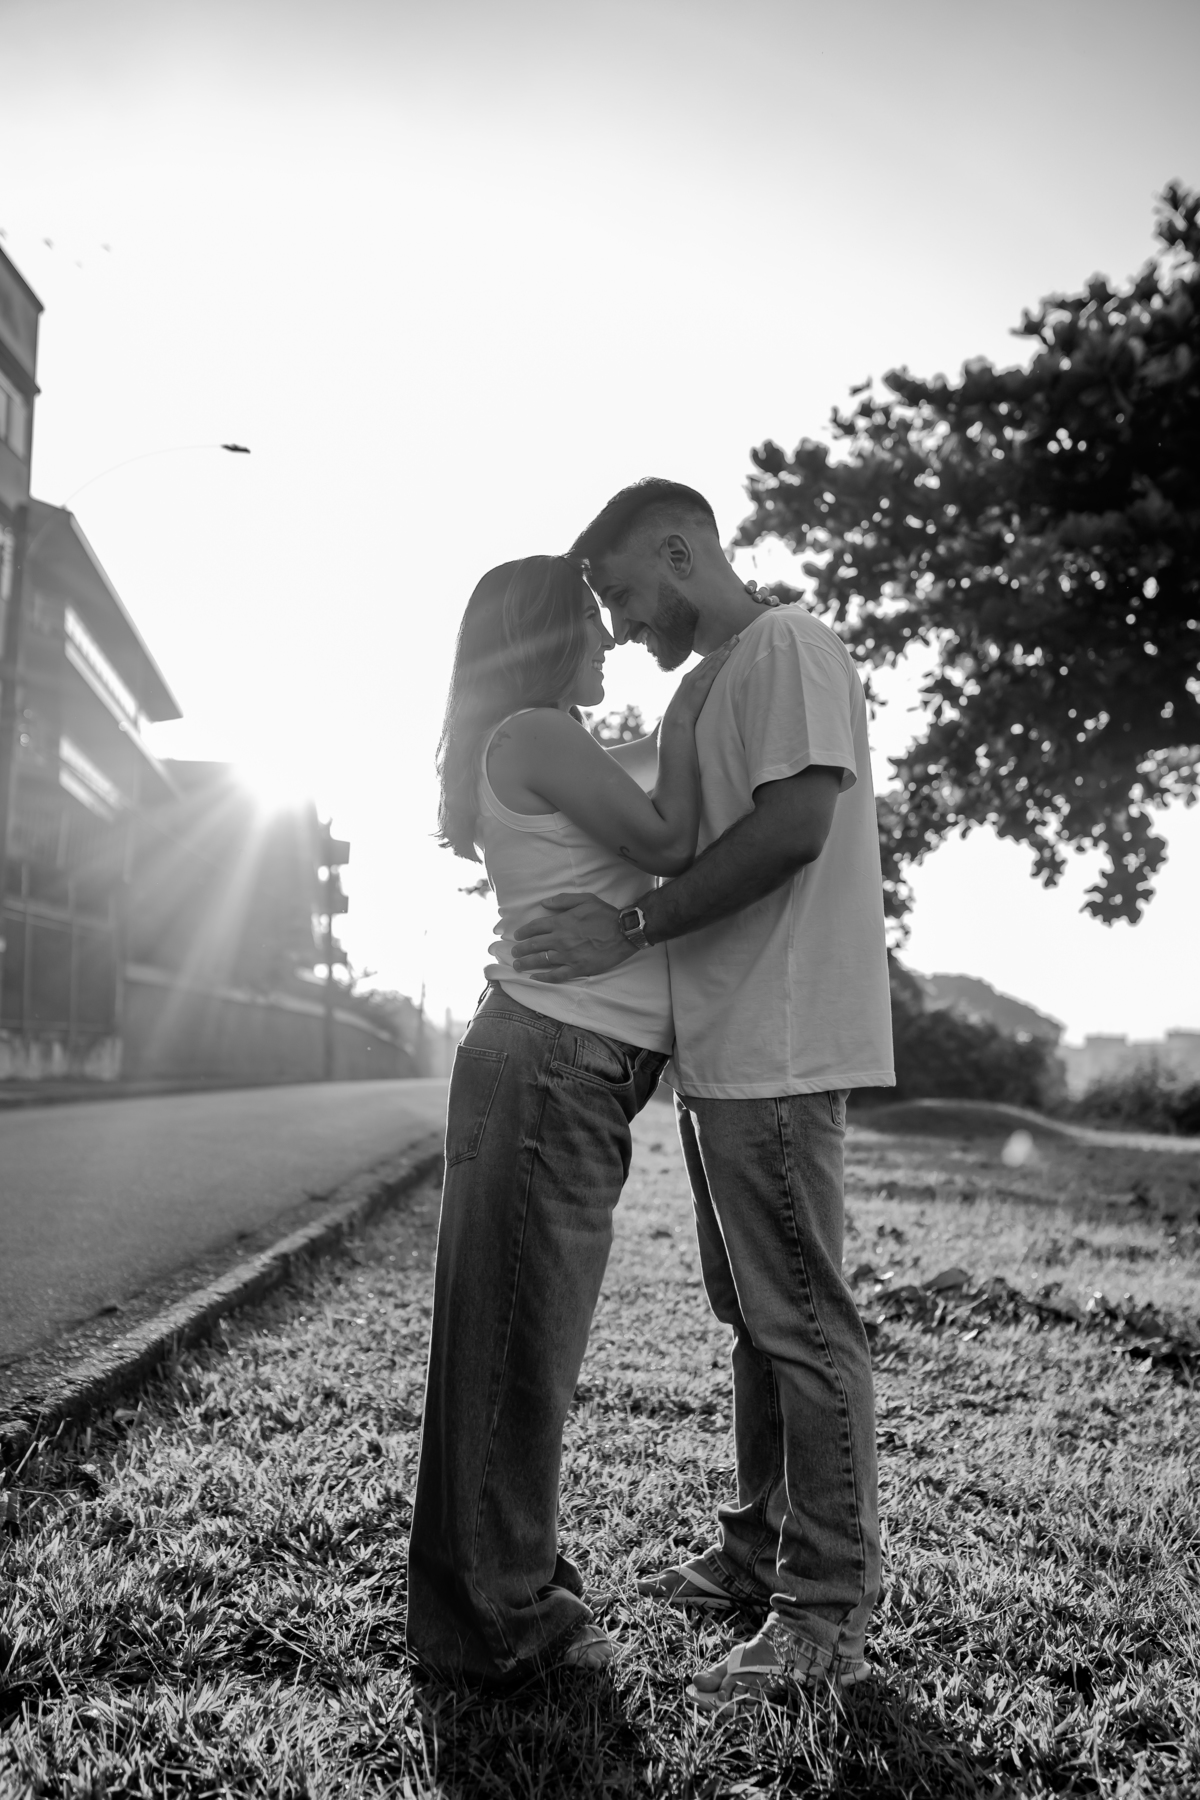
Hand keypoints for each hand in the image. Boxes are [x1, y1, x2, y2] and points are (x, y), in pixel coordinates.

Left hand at [510, 892, 636, 980]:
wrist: (623, 932)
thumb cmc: (605, 914)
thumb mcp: (585, 899)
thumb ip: (563, 900)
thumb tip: (544, 903)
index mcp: (561, 923)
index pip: (535, 927)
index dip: (524, 932)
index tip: (517, 936)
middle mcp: (560, 940)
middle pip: (534, 945)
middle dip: (520, 950)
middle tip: (514, 953)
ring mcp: (568, 955)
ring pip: (541, 961)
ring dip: (526, 963)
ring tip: (517, 966)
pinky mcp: (577, 968)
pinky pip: (556, 975)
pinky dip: (543, 978)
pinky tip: (534, 978)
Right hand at [660, 635, 737, 731]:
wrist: (675, 721)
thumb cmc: (682, 716)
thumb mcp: (689, 703)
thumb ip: (696, 697)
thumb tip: (702, 701)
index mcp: (689, 679)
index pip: (705, 663)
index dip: (716, 653)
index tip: (725, 646)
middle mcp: (692, 675)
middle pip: (710, 657)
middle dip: (723, 646)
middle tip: (735, 637)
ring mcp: (696, 678)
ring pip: (713, 659)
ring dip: (725, 648)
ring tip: (736, 639)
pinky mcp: (700, 683)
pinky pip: (713, 668)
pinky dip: (721, 658)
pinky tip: (728, 651)